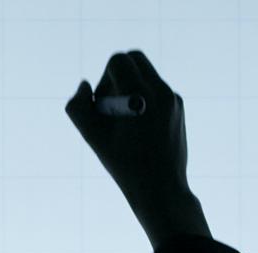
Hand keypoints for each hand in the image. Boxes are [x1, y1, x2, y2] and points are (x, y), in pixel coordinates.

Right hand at [65, 50, 206, 245]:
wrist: (162, 190)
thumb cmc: (124, 166)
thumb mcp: (92, 138)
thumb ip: (78, 108)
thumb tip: (85, 86)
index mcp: (140, 95)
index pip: (118, 61)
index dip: (104, 80)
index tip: (104, 104)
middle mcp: (161, 91)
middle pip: (134, 58)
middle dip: (118, 75)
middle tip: (112, 105)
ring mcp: (173, 98)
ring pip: (145, 73)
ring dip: (130, 87)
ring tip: (125, 120)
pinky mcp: (178, 107)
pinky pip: (156, 89)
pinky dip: (143, 98)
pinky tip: (139, 128)